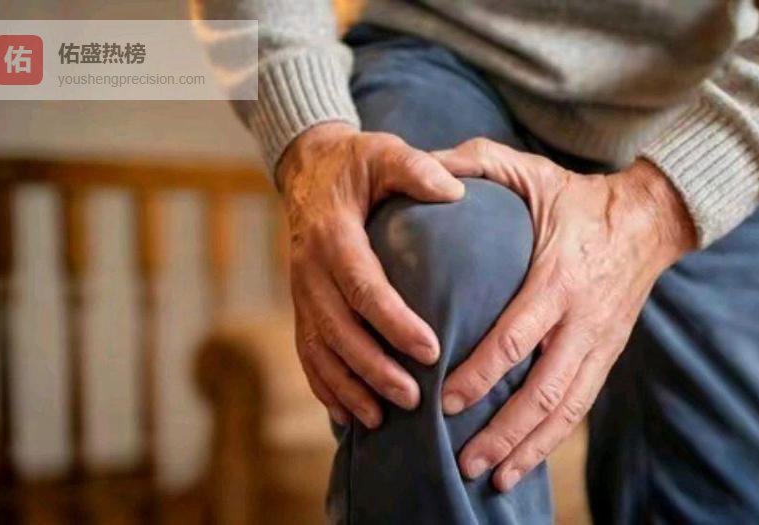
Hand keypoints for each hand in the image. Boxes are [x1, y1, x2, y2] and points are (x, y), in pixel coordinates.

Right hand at [282, 122, 465, 428]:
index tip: (432, 350)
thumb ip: (417, 168)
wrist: (310, 169)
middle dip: (374, 369)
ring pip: (319, 350)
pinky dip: (326, 388)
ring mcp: (301, 292)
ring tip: (382, 420)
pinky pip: (308, 354)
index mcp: (333, 235)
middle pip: (338, 329)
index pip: (363, 286)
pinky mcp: (302, 306)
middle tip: (414, 398)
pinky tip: (351, 417)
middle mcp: (309, 269)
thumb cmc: (359, 164)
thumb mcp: (385, 152)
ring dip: (348, 387)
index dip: (394, 322)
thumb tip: (457, 191)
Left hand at [433, 138, 695, 490]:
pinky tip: (522, 465)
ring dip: (529, 448)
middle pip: (544, 389)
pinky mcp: (608, 355)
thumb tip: (423, 164)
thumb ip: (477, 164)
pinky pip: (581, 407)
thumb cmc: (576, 196)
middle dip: (504, 430)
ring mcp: (600, 342)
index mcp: (557, 278)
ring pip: (566, 409)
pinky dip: (551, 441)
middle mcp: (582, 318)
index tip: (446, 399)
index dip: (482, 372)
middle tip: (463, 459)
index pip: (517, 336)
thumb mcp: (529, 170)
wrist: (649, 218)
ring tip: (492, 478)